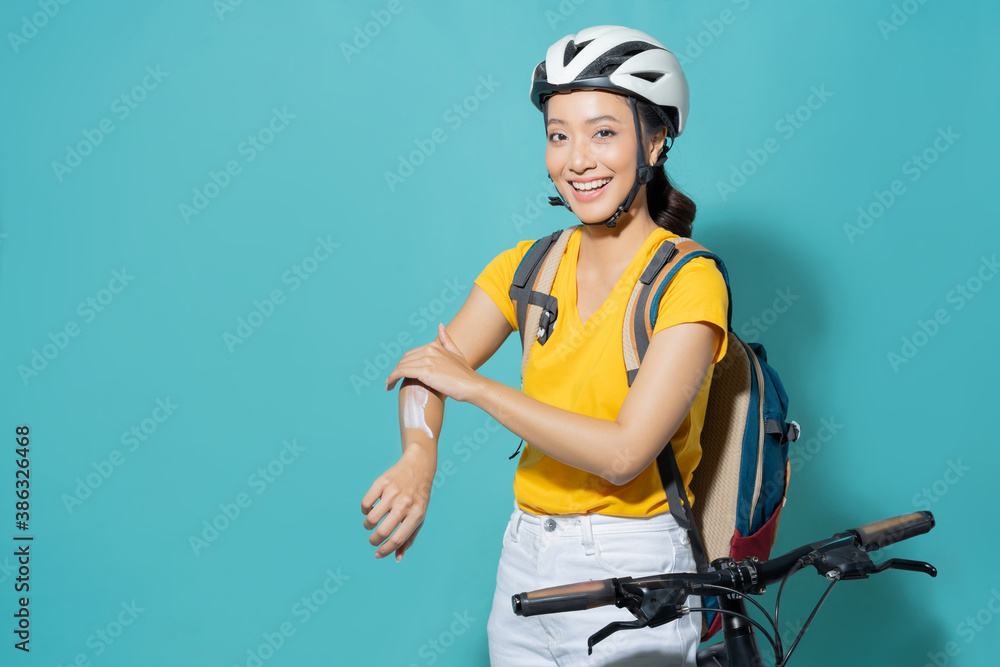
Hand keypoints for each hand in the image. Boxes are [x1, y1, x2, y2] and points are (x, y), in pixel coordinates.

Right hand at [361, 447, 434, 561]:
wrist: (419, 467)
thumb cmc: (418, 499)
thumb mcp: (419, 518)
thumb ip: (409, 539)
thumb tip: (396, 558)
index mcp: (416, 515)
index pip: (398, 539)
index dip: (385, 550)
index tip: (377, 554)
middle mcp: (404, 504)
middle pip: (382, 531)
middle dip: (374, 540)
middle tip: (373, 540)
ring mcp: (393, 492)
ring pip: (371, 518)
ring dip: (368, 526)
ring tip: (371, 524)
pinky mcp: (382, 482)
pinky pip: (366, 503)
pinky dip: (365, 510)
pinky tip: (370, 509)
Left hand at [384, 323, 480, 402]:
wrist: (472, 385)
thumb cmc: (465, 374)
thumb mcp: (456, 353)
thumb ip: (446, 339)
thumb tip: (439, 325)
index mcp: (434, 345)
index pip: (412, 354)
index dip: (404, 363)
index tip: (399, 373)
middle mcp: (429, 350)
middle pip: (405, 359)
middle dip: (397, 369)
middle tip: (391, 381)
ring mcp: (427, 360)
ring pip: (402, 365)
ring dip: (392, 375)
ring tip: (389, 385)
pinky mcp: (425, 371)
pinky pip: (402, 372)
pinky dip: (392, 377)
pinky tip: (389, 384)